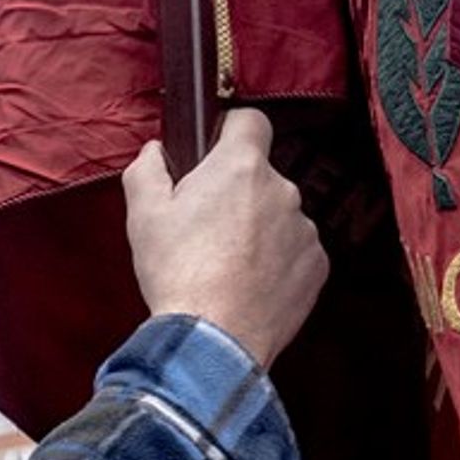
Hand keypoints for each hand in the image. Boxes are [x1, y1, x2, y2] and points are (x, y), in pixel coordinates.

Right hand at [122, 109, 328, 367]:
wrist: (213, 339)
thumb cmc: (177, 273)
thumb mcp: (142, 214)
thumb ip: (147, 168)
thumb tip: (155, 152)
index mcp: (240, 167)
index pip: (250, 121)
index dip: (230, 131)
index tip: (214, 151)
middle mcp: (282, 190)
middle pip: (259, 176)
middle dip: (236, 193)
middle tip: (204, 227)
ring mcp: (304, 229)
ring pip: (278, 216)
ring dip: (257, 230)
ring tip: (224, 264)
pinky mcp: (317, 266)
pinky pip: (294, 252)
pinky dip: (275, 263)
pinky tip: (246, 284)